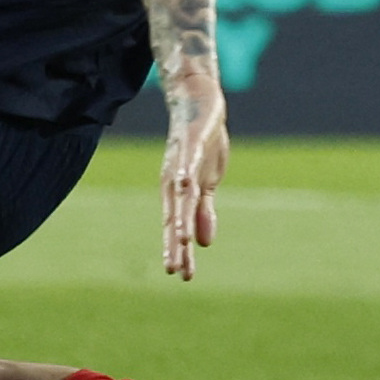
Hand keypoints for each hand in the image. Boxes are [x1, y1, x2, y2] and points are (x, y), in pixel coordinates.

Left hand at [158, 74, 227, 280]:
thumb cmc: (200, 145)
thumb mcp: (205, 183)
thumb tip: (201, 244)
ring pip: (180, 194)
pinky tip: (184, 187)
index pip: (177, 226)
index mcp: (178, 192)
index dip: (178, 250)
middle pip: (175, 216)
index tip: (181, 276)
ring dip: (181, 216)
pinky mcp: (191, 142)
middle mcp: (174, 180)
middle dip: (174, 243)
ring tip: (181, 239)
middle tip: (174, 269)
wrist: (198, 103)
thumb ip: (202, 213)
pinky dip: (186, 172)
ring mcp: (182, 161)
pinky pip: (188, 159)